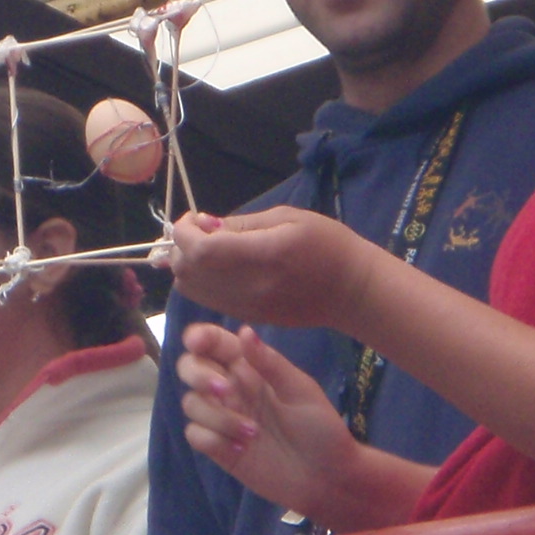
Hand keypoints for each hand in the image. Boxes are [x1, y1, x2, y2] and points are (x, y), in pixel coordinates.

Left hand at [168, 208, 378, 332]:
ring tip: (207, 247)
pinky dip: (200, 280)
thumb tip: (204, 225)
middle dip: (182, 247)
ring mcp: (247, 307)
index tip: (194, 219)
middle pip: (189, 272)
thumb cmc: (328, 245)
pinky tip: (218, 265)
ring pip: (191, 289)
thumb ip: (242, 223)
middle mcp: (249, 287)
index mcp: (263, 256)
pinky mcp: (248, 317)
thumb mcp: (289, 218)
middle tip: (199, 230)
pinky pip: (207, 299)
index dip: (185, 233)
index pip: (201, 250)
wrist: (352, 291)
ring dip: (188, 265)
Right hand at [177, 323, 364, 520]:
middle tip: (224, 391)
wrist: (327, 477)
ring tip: (254, 433)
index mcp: (250, 367)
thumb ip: (270, 363)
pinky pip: (195, 435)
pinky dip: (213, 439)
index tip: (196, 344)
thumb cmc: (320, 428)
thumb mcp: (300, 390)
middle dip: (198, 375)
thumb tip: (244, 331)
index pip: (214, 343)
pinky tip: (242, 450)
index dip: (199, 337)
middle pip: (189, 368)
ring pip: (191, 403)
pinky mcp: (219, 448)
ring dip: (218, 417)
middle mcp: (232, 389)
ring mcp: (223, 418)